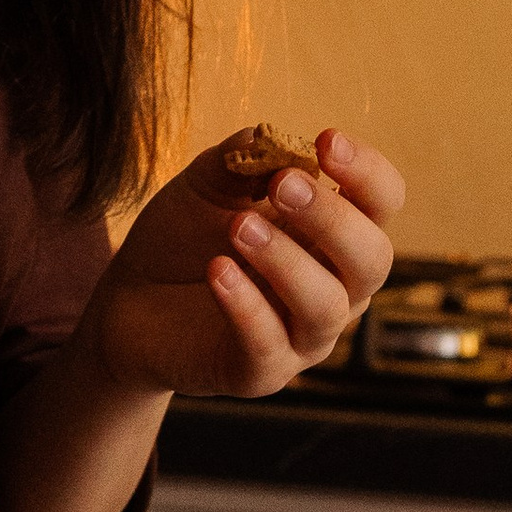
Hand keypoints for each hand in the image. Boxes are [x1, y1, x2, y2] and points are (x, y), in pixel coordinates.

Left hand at [75, 125, 404, 403]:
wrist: (130, 301)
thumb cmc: (186, 237)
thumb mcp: (210, 183)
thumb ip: (244, 157)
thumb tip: (272, 138)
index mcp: (334, 235)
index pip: (382, 203)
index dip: (367, 173)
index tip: (327, 141)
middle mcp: (335, 288)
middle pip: (372, 260)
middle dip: (332, 218)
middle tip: (282, 185)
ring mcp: (302, 336)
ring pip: (326, 307)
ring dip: (287, 261)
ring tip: (239, 227)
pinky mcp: (260, 373)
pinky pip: (269, 346)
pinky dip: (246, 306)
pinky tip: (218, 271)